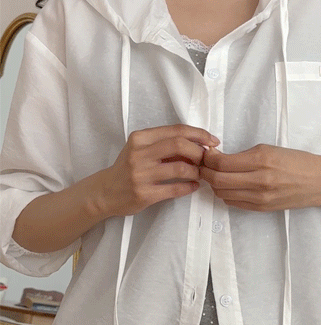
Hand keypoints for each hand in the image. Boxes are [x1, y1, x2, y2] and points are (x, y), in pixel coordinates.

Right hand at [98, 124, 219, 217]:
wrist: (105, 192)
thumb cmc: (127, 168)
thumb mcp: (140, 149)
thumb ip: (164, 145)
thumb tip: (197, 145)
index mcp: (140, 138)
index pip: (176, 130)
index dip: (199, 134)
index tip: (212, 140)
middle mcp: (139, 154)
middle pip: (179, 144)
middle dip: (199, 151)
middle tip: (206, 159)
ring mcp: (141, 175)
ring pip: (180, 168)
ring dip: (196, 171)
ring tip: (200, 174)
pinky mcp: (144, 194)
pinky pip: (175, 189)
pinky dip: (189, 187)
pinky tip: (193, 186)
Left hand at [199, 143, 320, 211]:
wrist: (320, 182)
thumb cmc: (297, 161)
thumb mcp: (269, 149)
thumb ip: (243, 155)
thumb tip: (218, 157)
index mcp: (261, 160)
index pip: (222, 162)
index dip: (208, 158)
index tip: (207, 153)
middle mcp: (259, 180)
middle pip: (217, 180)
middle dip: (206, 172)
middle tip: (204, 165)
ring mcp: (260, 197)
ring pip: (223, 193)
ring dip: (214, 184)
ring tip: (216, 175)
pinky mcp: (261, 208)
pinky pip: (233, 202)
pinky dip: (226, 193)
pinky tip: (229, 185)